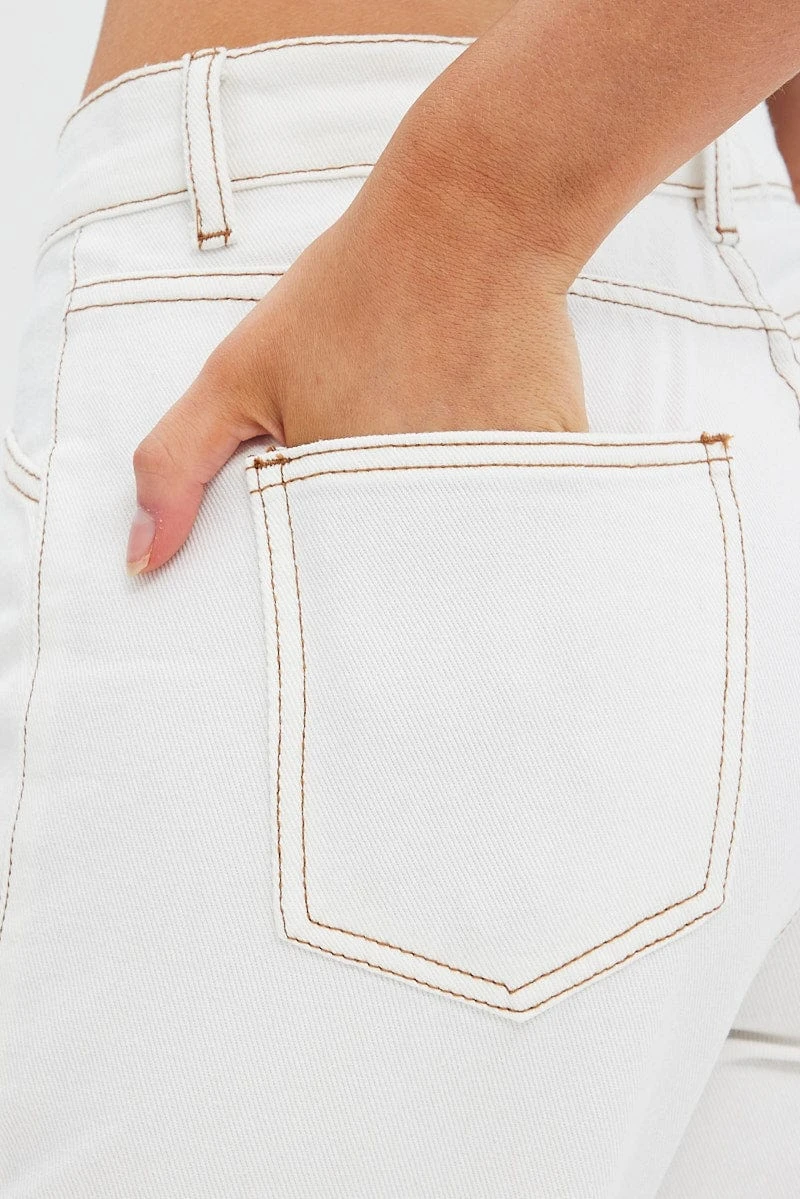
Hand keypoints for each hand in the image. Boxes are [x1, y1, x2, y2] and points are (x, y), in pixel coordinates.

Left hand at [126, 137, 586, 575]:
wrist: (470, 220)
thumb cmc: (348, 293)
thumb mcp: (235, 372)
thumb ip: (175, 465)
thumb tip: (142, 563)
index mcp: (339, 502)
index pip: (331, 587)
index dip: (328, 574)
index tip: (333, 541)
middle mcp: (417, 504)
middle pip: (402, 578)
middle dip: (392, 563)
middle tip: (394, 490)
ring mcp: (488, 483)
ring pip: (468, 550)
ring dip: (454, 534)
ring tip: (445, 456)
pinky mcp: (550, 459)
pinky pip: (532, 515)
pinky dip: (516, 502)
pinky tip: (494, 444)